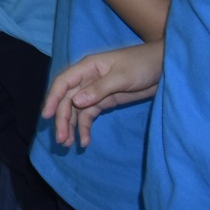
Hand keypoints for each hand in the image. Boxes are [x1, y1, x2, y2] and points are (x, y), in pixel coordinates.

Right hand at [41, 41, 162, 147]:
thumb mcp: (122, 76)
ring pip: (76, 110)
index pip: (63, 83)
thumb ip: (99, 88)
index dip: (53, 98)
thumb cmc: (142, 64)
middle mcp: (87, 79)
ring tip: (68, 144)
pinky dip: (85, 127)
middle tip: (62, 140)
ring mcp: (95, 91)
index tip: (47, 116)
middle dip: (63, 119)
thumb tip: (76, 101)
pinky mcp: (105, 101)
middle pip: (68, 100)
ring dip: (71, 126)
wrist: (163, 67)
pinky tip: (85, 140)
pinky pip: (89, 115)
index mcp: (87, 68)